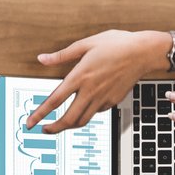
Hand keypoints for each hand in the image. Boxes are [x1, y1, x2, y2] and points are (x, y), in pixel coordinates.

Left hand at [26, 29, 172, 132]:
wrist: (144, 51)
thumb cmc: (117, 44)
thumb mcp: (86, 44)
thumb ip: (61, 55)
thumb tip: (42, 58)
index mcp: (80, 76)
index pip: (54, 100)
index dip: (39, 114)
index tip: (29, 123)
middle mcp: (90, 90)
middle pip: (68, 119)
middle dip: (54, 128)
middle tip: (44, 130)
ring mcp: (103, 98)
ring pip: (82, 120)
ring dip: (69, 126)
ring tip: (60, 125)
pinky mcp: (113, 100)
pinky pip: (96, 112)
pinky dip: (86, 114)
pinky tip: (83, 109)